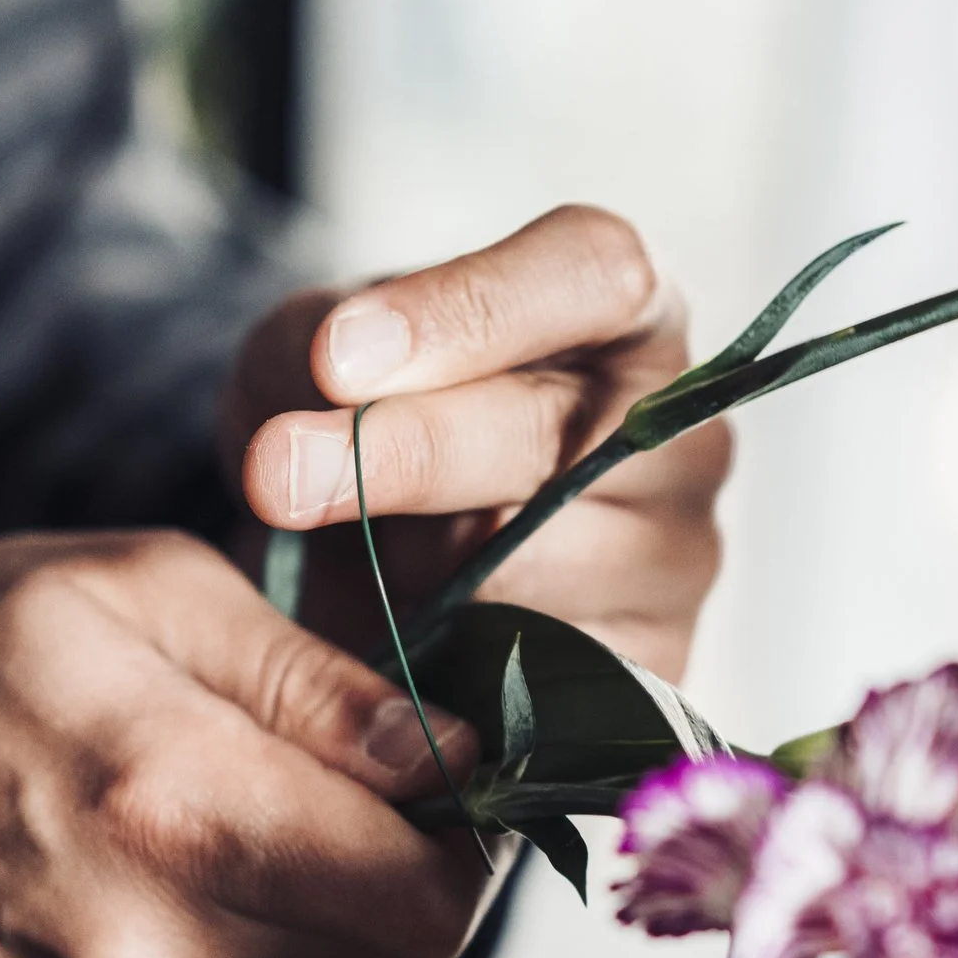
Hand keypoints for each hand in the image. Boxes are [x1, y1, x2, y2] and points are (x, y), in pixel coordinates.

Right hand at [0, 530, 484, 957]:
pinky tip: (174, 902)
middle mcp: (156, 954)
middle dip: (389, 858)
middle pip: (393, 945)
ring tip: (213, 829)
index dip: (472, 832)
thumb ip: (314, 677)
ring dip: (320, 916)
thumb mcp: (139, 589)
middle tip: (306, 778)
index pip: (433, 895)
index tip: (445, 773)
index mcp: (176, 807)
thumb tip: (453, 754)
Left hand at [221, 205, 730, 679]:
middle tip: (278, 472)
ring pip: (545, 569)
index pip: (595, 273)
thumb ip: (310, 351)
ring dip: (413, 574)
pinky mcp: (652, 674)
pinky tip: (375, 653)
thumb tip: (336, 386)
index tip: (338, 357)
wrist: (378, 562)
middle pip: (568, 434)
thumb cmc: (364, 423)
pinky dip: (440, 671)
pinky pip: (542, 684)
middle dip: (408, 454)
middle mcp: (679, 432)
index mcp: (625, 311)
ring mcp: (678, 560)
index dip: (470, 311)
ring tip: (331, 569)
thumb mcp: (311, 356)